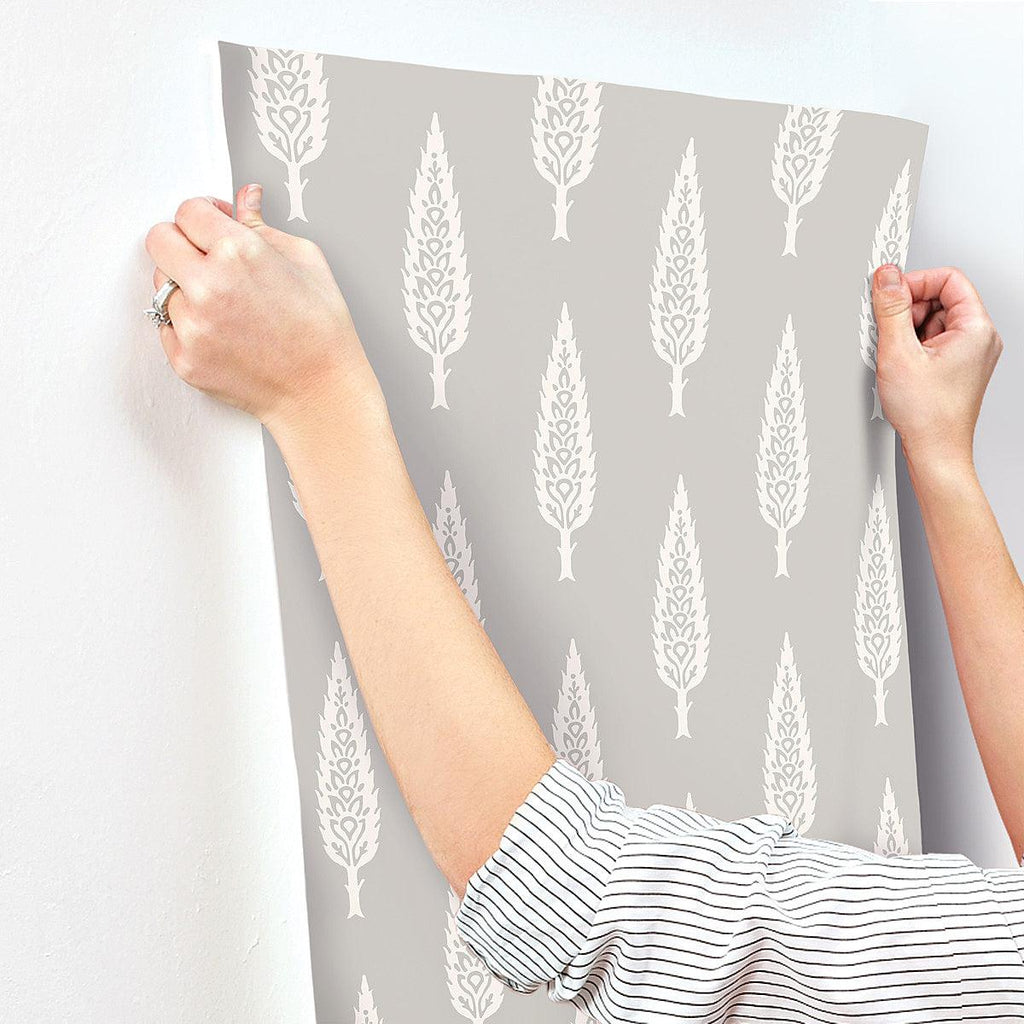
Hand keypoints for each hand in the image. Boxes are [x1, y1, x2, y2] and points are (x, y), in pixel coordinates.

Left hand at [144, 183, 383, 435]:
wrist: (321, 392)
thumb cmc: (322, 330)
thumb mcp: (306, 261)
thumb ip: (263, 226)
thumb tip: (245, 198)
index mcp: (239, 252)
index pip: (187, 211)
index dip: (202, 216)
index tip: (212, 226)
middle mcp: (208, 286)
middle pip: (159, 240)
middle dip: (181, 243)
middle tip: (206, 259)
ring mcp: (192, 326)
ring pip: (161, 286)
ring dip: (184, 288)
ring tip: (224, 304)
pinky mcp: (184, 359)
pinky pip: (167, 327)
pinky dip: (187, 325)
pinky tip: (222, 332)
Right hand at [871, 263, 1002, 469]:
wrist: (935, 451)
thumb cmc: (928, 414)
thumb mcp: (899, 353)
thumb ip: (891, 309)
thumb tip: (887, 277)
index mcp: (976, 329)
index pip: (949, 279)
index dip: (916, 282)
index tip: (890, 293)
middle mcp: (979, 339)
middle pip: (940, 299)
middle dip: (909, 310)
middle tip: (889, 331)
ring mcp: (969, 354)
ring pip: (933, 321)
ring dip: (908, 331)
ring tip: (897, 356)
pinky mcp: (956, 367)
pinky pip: (932, 341)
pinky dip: (912, 347)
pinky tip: (901, 366)